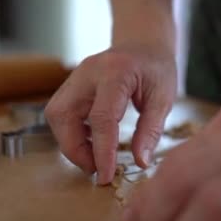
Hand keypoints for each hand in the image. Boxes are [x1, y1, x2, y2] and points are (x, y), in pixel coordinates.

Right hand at [45, 42, 176, 183]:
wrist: (143, 43)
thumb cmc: (156, 68)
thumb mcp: (164, 98)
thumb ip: (151, 130)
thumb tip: (140, 162)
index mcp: (115, 72)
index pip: (101, 117)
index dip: (102, 151)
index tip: (106, 176)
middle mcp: (87, 72)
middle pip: (64, 115)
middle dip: (75, 149)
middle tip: (97, 170)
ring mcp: (75, 77)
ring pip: (56, 116)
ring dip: (70, 143)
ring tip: (95, 159)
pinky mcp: (70, 86)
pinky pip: (60, 114)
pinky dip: (71, 134)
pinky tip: (92, 143)